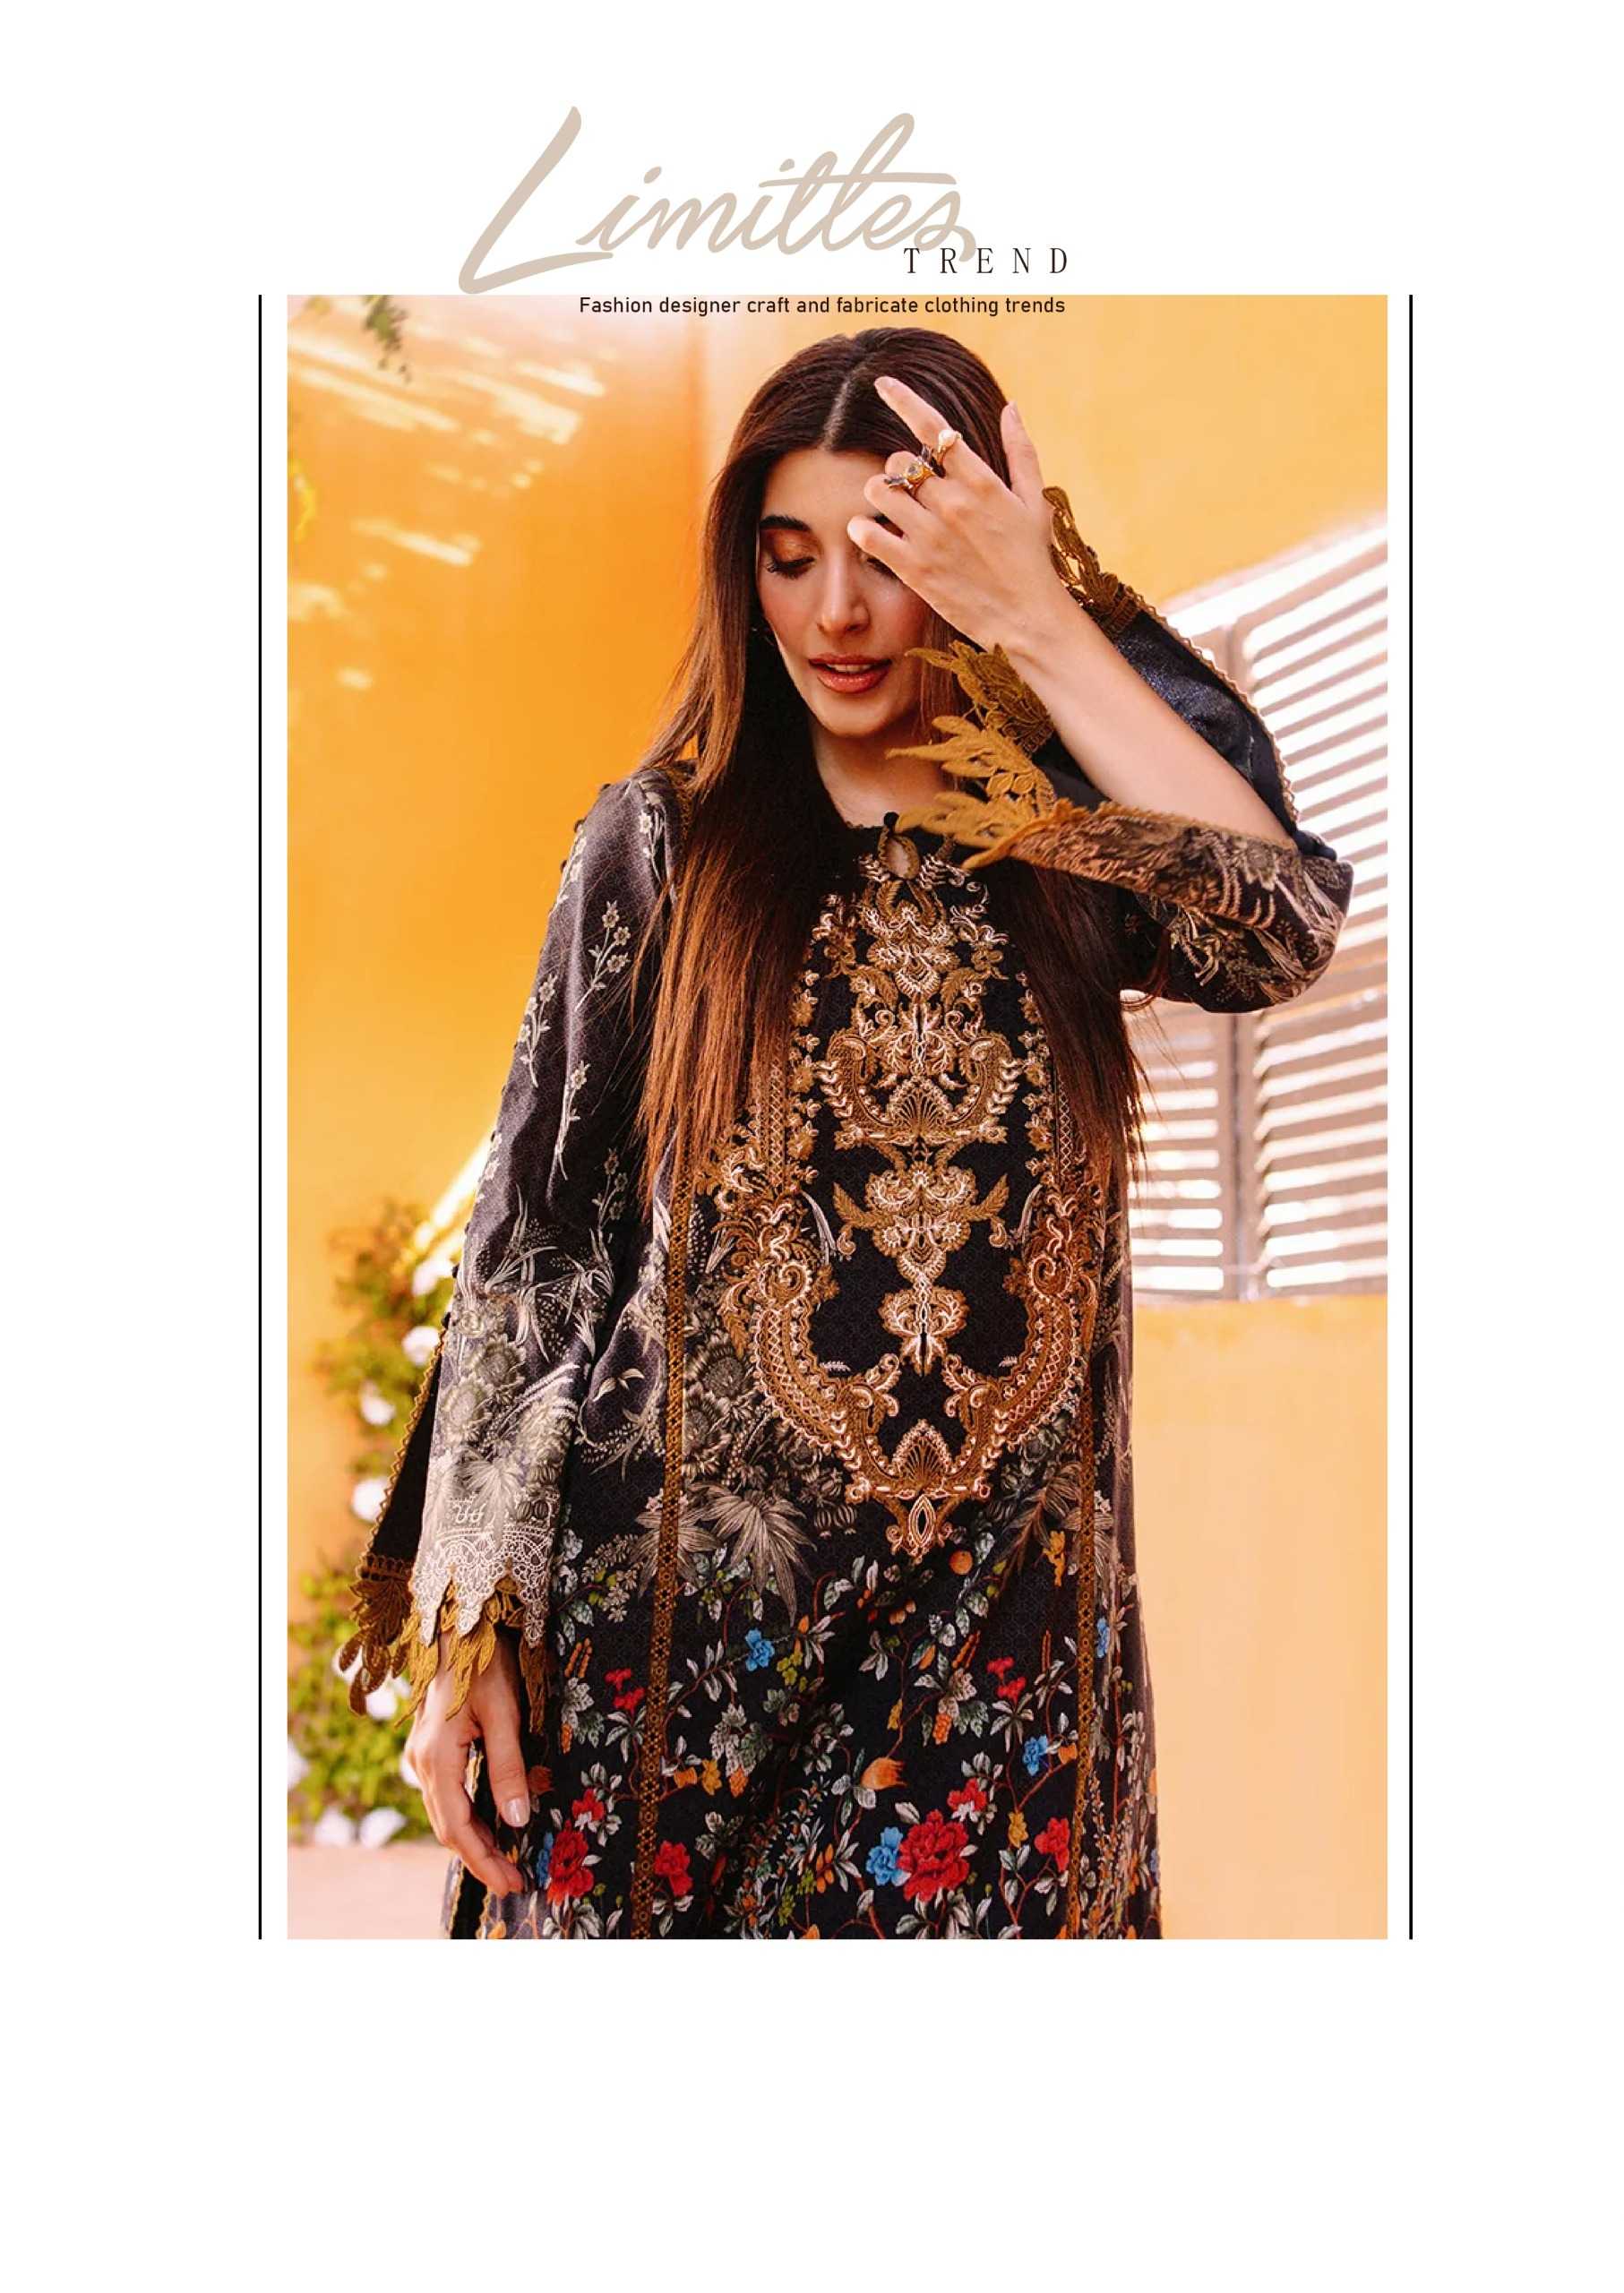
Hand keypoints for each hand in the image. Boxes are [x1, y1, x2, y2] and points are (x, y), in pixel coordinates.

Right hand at [406, 1628, 530, 1898]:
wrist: (459, 1624)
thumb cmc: (484, 1661)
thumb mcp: (504, 1712)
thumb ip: (508, 1767)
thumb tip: (516, 1821)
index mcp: (437, 1758)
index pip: (458, 1828)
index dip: (484, 1860)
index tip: (512, 1882)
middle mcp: (422, 1762)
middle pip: (448, 1827)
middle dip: (481, 1857)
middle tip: (515, 1880)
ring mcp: (422, 1755)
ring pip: (446, 1813)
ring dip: (474, 1840)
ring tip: (506, 1860)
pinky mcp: (431, 1748)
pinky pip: (447, 1794)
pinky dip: (468, 1817)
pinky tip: (491, 1824)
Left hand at [847, 374, 1067, 656]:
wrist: (1028, 619)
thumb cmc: (1032, 560)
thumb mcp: (1035, 502)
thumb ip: (1021, 452)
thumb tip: (1011, 407)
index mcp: (981, 482)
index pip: (934, 429)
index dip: (903, 400)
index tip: (882, 383)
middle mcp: (952, 504)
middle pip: (899, 463)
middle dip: (899, 471)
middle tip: (911, 489)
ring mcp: (930, 537)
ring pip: (878, 492)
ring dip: (879, 495)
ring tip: (892, 509)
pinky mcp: (914, 569)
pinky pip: (868, 535)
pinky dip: (861, 530)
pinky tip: (869, 533)